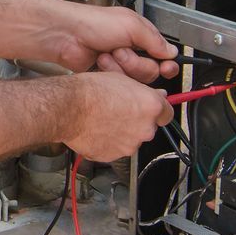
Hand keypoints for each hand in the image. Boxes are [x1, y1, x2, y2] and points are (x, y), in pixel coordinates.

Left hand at [40, 2, 179, 82]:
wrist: (66, 35)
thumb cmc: (93, 23)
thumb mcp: (131, 25)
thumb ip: (155, 40)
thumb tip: (172, 52)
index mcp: (141, 35)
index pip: (164, 55)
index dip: (167, 63)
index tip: (166, 67)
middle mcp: (132, 50)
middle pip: (151, 71)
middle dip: (136, 63)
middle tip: (120, 50)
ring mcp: (120, 64)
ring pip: (135, 79)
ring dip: (121, 67)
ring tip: (107, 54)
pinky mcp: (108, 75)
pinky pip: (120, 84)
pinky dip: (110, 73)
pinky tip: (100, 62)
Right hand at [61, 70, 175, 161]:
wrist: (69, 108)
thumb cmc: (91, 91)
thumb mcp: (121, 79)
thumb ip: (143, 91)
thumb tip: (154, 95)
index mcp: (151, 107)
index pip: (167, 113)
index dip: (158, 110)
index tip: (153, 110)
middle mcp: (145, 129)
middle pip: (148, 127)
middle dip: (137, 121)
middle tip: (119, 110)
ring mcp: (130, 145)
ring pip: (131, 139)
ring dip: (122, 132)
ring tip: (104, 119)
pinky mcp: (114, 156)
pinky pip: (115, 149)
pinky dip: (109, 142)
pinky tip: (97, 129)